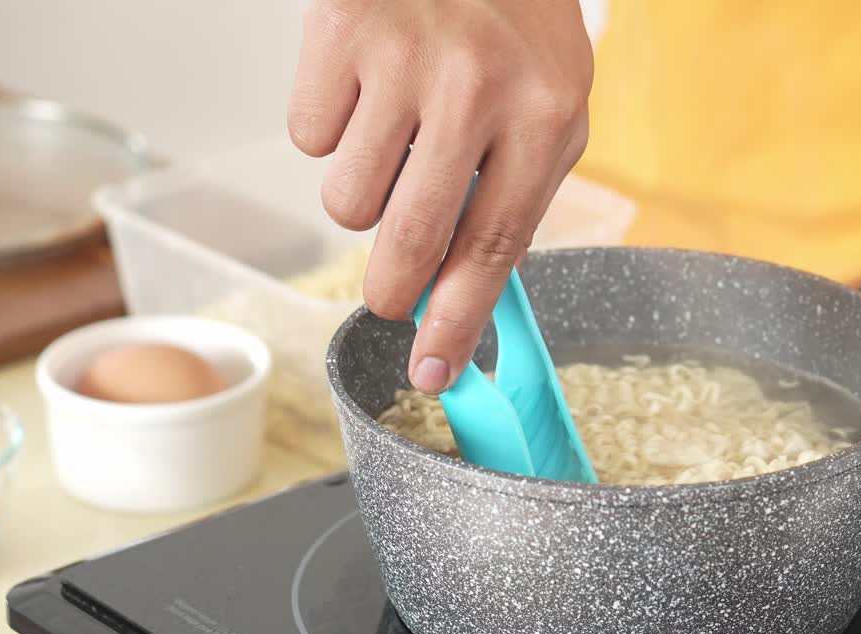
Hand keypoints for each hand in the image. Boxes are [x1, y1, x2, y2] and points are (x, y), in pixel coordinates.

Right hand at [289, 0, 592, 391]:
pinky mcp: (337, 29)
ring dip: (367, 192)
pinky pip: (309, 139)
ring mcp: (401, 55)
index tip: (432, 373)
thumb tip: (462, 297)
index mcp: (545, 112)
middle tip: (390, 293)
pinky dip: (334, 130)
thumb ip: (516, 195)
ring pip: (347, 200)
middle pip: (409, 240)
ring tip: (399, 138)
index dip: (458, 320)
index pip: (495, 245)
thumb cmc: (516, 27)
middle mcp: (474, 85)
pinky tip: (369, 90)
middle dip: (393, 290)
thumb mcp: (552, 106)